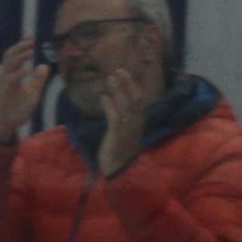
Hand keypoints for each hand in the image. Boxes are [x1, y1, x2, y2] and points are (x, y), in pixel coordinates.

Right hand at [0, 37, 46, 139]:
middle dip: (20, 47)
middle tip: (32, 40)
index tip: (32, 39)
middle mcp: (5, 76)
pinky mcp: (3, 93)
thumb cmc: (16, 110)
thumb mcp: (32, 94)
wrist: (4, 125)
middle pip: (9, 56)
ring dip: (20, 56)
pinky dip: (20, 73)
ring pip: (8, 64)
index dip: (22, 46)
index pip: (14, 56)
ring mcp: (3, 83)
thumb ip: (38, 81)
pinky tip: (29, 70)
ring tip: (31, 50)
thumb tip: (44, 65)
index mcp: (11, 75)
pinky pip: (10, 80)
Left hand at [89, 60, 153, 176]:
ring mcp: (129, 129)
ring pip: (128, 105)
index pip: (139, 99)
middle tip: (118, 70)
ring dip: (120, 91)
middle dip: (128, 84)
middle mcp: (136, 123)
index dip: (132, 85)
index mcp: (137, 122)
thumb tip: (106, 97)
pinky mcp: (119, 136)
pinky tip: (103, 97)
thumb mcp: (116, 130)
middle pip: (136, 99)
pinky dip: (110, 106)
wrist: (119, 172)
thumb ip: (113, 113)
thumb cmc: (117, 151)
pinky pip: (116, 118)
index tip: (124, 72)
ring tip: (111, 78)